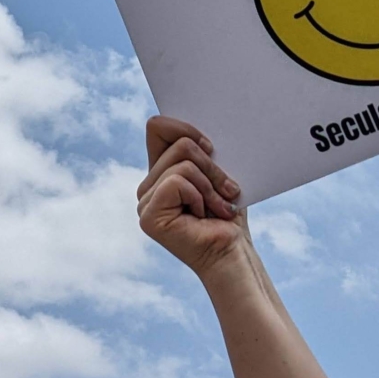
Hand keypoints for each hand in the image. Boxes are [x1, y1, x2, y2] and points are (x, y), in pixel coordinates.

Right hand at [137, 116, 249, 278]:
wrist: (234, 250)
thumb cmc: (228, 213)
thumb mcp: (217, 171)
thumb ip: (199, 149)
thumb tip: (198, 130)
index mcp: (161, 171)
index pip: (157, 126)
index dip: (183, 127)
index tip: (210, 145)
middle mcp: (148, 185)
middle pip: (179, 143)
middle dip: (211, 164)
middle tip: (227, 189)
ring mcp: (145, 201)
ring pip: (182, 162)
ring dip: (210, 184)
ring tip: (218, 207)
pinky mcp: (149, 215)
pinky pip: (177, 181)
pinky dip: (199, 195)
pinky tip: (202, 214)